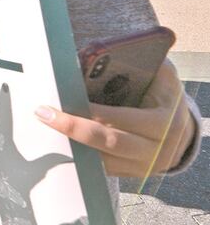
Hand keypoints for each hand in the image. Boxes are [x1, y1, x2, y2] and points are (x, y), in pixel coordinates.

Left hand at [36, 61, 195, 176]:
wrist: (182, 128)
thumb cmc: (163, 95)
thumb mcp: (161, 76)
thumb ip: (138, 63)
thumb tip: (95, 50)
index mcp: (164, 122)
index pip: (121, 119)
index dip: (90, 111)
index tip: (63, 99)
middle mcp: (156, 149)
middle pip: (108, 141)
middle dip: (72, 127)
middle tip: (42, 113)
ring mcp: (144, 166)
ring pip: (102, 160)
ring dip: (71, 144)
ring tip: (44, 125)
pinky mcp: (131, 174)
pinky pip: (101, 169)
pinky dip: (79, 155)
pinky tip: (57, 140)